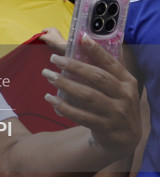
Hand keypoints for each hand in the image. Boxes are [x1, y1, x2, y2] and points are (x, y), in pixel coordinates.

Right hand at [39, 27, 66, 53]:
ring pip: (48, 36)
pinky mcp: (58, 37)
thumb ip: (40, 36)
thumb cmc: (53, 40)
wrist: (62, 46)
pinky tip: (52, 43)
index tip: (42, 39)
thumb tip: (37, 37)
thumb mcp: (45, 38)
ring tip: (49, 42)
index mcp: (51, 28)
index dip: (41, 35)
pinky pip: (52, 38)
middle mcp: (54, 29)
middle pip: (46, 33)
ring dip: (47, 39)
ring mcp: (57, 33)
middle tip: (46, 41)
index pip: (43, 30)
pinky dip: (50, 40)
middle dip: (44, 37)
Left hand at [43, 35, 140, 157]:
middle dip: (74, 66)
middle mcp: (125, 96)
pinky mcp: (105, 127)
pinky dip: (63, 106)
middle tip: (53, 59)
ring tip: (48, 75)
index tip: (82, 38)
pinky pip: (80, 115)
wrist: (126, 139)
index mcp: (128, 82)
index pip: (111, 63)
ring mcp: (115, 113)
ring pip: (87, 96)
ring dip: (65, 84)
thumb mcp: (119, 89)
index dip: (97, 51)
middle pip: (97, 78)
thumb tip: (83, 48)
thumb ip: (105, 73)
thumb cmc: (117, 105)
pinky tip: (50, 98)